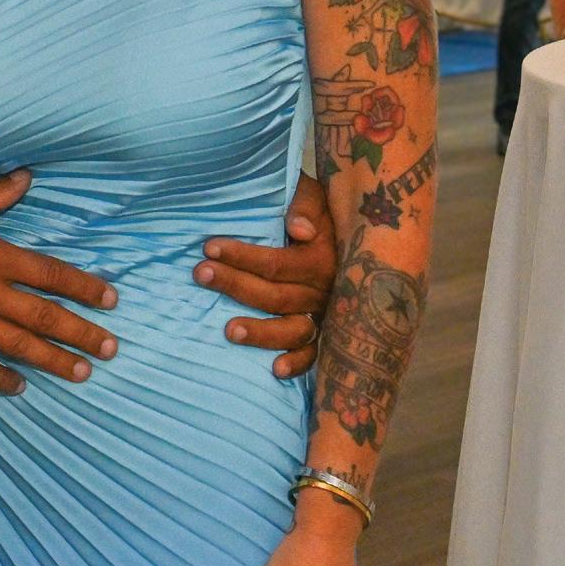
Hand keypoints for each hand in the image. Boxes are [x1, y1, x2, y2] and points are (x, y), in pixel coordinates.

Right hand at [0, 171, 118, 395]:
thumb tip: (26, 178)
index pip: (50, 274)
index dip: (83, 287)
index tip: (110, 300)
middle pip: (45, 317)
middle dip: (82, 333)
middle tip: (111, 348)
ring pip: (20, 347)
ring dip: (55, 360)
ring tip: (83, 372)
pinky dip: (2, 378)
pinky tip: (21, 386)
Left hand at [195, 172, 336, 377]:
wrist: (363, 234)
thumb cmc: (325, 211)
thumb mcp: (318, 195)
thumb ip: (307, 205)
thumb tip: (299, 229)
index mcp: (321, 258)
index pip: (275, 263)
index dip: (241, 256)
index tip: (208, 247)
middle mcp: (324, 291)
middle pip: (274, 295)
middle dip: (235, 285)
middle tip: (201, 275)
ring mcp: (325, 315)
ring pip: (292, 330)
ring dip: (261, 332)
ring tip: (228, 330)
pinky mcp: (327, 334)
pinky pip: (315, 355)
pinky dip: (298, 364)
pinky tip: (275, 370)